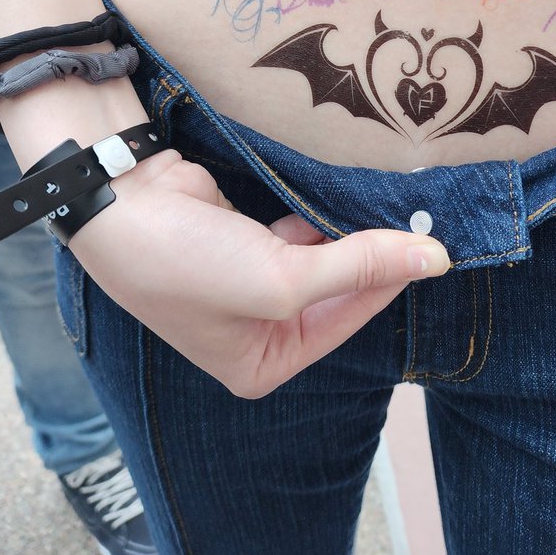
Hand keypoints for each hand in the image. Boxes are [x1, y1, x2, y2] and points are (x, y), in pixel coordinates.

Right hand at [69, 149, 450, 396]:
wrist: (119, 201)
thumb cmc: (189, 264)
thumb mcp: (282, 279)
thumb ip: (360, 266)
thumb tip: (436, 259)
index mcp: (264, 362)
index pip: (349, 320)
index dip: (389, 281)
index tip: (431, 242)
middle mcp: (260, 327)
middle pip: (338, 288)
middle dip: (368, 254)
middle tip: (413, 214)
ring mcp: (252, 279)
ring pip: (323, 254)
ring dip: (345, 229)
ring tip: (384, 200)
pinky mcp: (246, 236)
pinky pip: (299, 226)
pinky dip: (318, 210)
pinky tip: (339, 191)